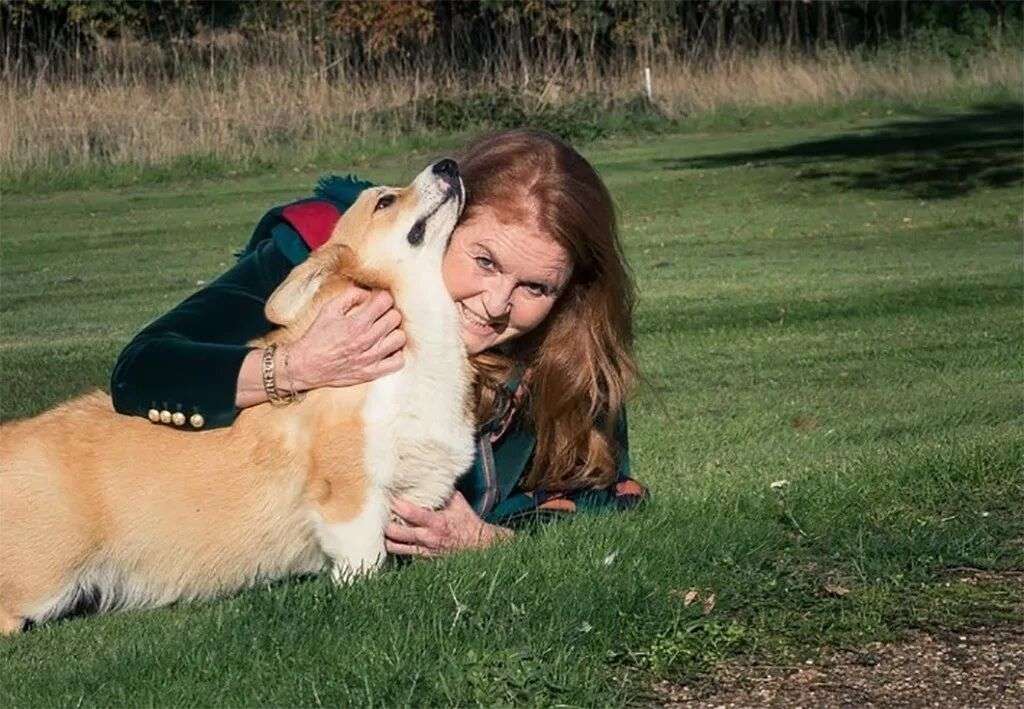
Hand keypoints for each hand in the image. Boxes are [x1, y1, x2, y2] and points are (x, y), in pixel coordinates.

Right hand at [286, 285, 404, 390]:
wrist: (306, 365)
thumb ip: (350, 296)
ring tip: (385, 332)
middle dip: (389, 313)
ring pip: (399, 339)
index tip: (378, 301)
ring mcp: (370, 358)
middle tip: (381, 316)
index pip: (385, 301)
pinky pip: (397, 362)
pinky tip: (387, 349)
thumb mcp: (329, 309)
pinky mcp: (371, 373)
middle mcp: (365, 340)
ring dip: (394, 333)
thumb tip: (368, 293)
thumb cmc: (317, 336)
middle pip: (395, 318)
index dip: (383, 298)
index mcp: (356, 323)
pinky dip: (396, 354)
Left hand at [385, 492, 512, 556]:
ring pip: (394, 546)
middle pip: (395, 532)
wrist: (478, 546)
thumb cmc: (467, 522)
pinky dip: (393, 545)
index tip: (386, 493)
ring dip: (384, 536)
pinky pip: (402, 553)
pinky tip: (386, 538)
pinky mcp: (422, 558)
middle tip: (374, 509)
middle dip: (382, 521)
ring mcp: (423, 550)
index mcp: (436, 522)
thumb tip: (430, 474)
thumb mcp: (458, 503)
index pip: (409, 513)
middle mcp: (427, 538)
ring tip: (375, 525)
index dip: (395, 503)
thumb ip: (443, 491)